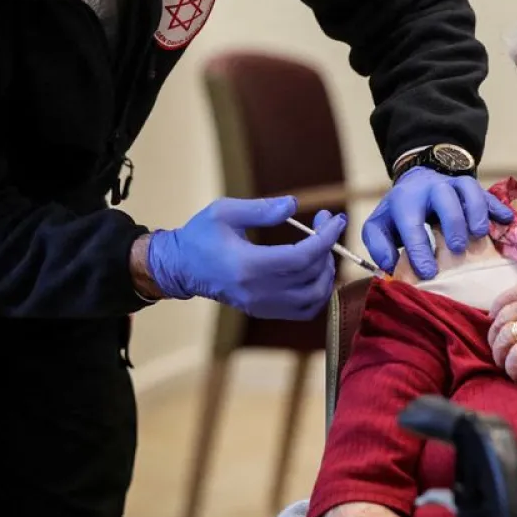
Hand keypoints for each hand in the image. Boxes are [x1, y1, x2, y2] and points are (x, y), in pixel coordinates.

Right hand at [147, 198, 343, 320]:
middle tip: (325, 224)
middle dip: (328, 248)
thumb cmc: (200, 235)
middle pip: (311, 277)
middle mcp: (258, 291)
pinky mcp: (263, 310)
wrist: (181, 267)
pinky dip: (318, 292)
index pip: (302, 258)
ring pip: (313, 298)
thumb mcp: (224, 212)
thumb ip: (261, 209)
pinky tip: (314, 270)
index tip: (335, 219)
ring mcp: (262, 305)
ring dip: (326, 272)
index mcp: (248, 265)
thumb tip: (293, 205)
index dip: (325, 238)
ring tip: (321, 247)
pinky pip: (303, 310)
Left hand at [362, 167, 513, 278]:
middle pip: (444, 196)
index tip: (428, 272)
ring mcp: (454, 185)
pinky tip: (508, 221)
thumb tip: (390, 265)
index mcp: (406, 199)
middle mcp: (431, 188)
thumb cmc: (400, 211)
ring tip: (480, 233)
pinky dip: (498, 207)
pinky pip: (488, 193)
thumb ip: (378, 245)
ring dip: (476, 210)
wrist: (417, 181)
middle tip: (457, 248)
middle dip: (452, 222)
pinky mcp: (472, 189)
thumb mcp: (380, 226)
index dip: (419, 249)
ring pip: (468, 188)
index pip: (411, 223)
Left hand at [488, 282, 516, 384]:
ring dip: (500, 354)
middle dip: (495, 335)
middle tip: (497, 348)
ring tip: (505, 365)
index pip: (512, 293)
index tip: (493, 320)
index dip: (497, 307)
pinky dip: (512, 368)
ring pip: (504, 337)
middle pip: (503, 316)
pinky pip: (515, 357)